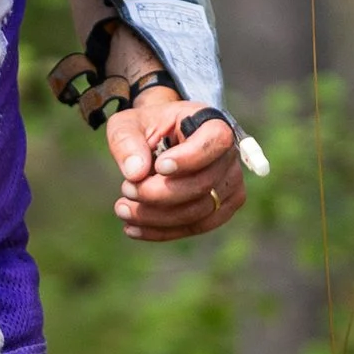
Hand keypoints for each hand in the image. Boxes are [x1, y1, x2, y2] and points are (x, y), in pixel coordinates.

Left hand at [105, 95, 245, 242]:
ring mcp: (231, 183)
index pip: (216, 140)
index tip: (159, 166)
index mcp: (210, 122)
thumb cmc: (146, 129)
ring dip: (157, 216)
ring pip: (199, 211)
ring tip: (122, 209)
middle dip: (160, 193)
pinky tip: (133, 228)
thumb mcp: (127, 125)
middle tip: (126, 189)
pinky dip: (163, 231)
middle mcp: (229, 154)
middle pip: (203, 184)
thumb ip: (127, 142)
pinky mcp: (223, 207)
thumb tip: (135, 173)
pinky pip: (196, 226)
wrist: (160, 142)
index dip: (190, 158)